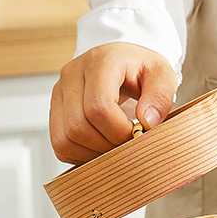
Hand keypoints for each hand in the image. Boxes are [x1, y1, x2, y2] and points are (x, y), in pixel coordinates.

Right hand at [49, 42, 177, 164]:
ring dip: (92, 153)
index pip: (98, 107)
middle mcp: (72, 74)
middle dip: (106, 145)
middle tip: (126, 144)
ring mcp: (59, 93)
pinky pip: (60, 146)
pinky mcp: (54, 111)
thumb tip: (146, 122)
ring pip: (65, 140)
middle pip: (79, 127)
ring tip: (113, 146)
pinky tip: (99, 148)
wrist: (122, 65)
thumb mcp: (162, 75)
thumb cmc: (142, 71)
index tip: (136, 134)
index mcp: (99, 61)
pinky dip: (80, 156)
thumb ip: (160, 96)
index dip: (118, 131)